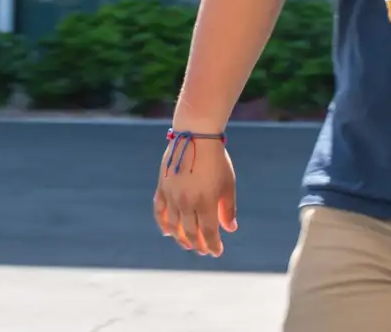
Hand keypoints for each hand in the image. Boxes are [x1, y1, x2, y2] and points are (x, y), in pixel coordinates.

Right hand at [153, 132, 236, 256]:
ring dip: (181, 238)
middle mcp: (187, 203)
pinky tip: (168, 232)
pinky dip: (163, 224)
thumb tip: (230, 229)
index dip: (212, 245)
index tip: (217, 252)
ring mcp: (172, 197)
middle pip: (191, 232)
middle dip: (198, 245)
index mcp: (206, 203)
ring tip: (188, 244)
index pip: (209, 233)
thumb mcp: (228, 184)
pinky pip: (160, 212)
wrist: (195, 138)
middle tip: (203, 251)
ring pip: (174, 226)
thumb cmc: (217, 161)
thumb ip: (228, 209)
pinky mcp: (162, 189)